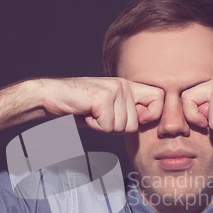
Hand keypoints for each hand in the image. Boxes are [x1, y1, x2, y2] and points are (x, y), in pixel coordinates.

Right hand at [38, 77, 163, 132]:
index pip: (160, 98)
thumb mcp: (109, 109)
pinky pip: (108, 125)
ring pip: (122, 127)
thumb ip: (129, 113)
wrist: (52, 96)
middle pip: (135, 124)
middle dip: (116, 128)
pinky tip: (87, 113)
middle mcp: (124, 84)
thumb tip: (148, 122)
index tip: (133, 119)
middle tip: (100, 116)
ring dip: (104, 127)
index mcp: (129, 86)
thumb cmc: (81, 106)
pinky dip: (95, 126)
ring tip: (92, 113)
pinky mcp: (103, 97)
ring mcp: (114, 89)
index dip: (151, 115)